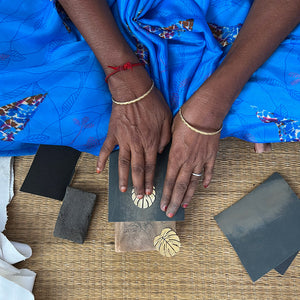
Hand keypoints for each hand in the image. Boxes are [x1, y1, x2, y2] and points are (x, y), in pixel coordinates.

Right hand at [97, 69, 171, 196]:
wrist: (133, 90)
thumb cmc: (152, 103)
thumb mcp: (167, 119)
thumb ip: (165, 138)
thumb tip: (160, 152)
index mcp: (151, 142)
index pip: (151, 166)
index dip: (150, 180)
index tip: (150, 191)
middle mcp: (137, 145)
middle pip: (138, 169)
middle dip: (139, 185)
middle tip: (139, 197)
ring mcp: (123, 141)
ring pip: (123, 163)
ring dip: (124, 178)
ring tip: (124, 191)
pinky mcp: (113, 134)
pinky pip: (106, 150)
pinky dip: (101, 160)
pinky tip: (99, 171)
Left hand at [160, 90, 221, 217]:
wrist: (205, 111)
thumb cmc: (184, 118)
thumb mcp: (169, 131)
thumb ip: (167, 146)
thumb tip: (163, 153)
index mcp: (175, 156)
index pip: (169, 181)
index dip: (166, 195)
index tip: (162, 205)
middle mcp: (188, 162)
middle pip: (180, 186)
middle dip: (174, 201)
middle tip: (170, 213)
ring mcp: (201, 160)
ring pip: (194, 183)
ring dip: (188, 196)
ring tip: (184, 207)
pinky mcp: (211, 156)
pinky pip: (209, 171)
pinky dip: (206, 180)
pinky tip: (204, 187)